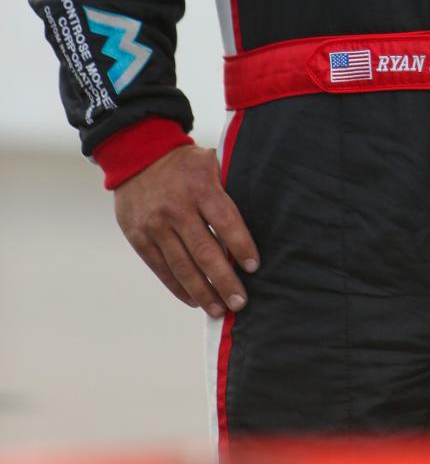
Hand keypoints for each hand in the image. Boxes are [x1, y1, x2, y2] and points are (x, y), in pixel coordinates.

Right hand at [114, 145, 259, 316]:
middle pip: (204, 251)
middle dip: (224, 281)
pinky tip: (194, 300)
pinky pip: (161, 268)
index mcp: (199, 186)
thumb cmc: (184, 163)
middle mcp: (176, 208)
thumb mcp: (210, 162)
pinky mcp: (138, 237)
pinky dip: (179, 287)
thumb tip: (259, 215)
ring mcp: (155, 225)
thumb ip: (228, 187)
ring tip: (219, 310)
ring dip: (203, 292)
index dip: (241, 246)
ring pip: (182, 266)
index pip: (225, 222)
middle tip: (240, 302)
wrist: (136, 154)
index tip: (254, 267)